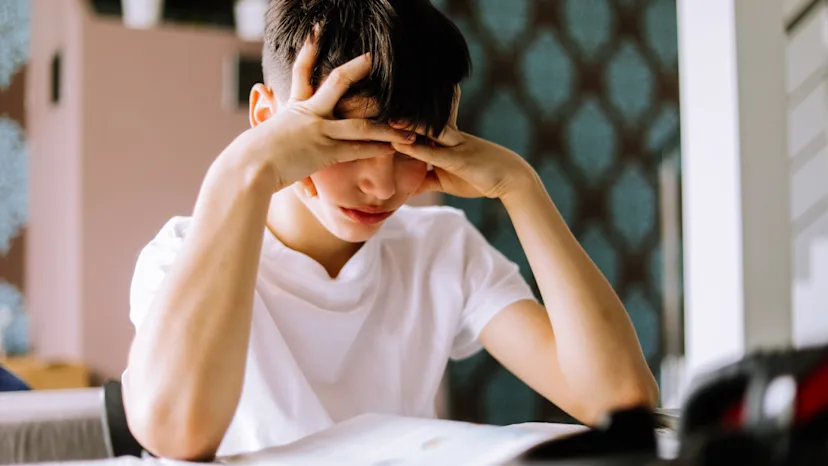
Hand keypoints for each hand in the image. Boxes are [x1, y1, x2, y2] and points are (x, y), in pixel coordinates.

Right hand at [226, 33, 415, 190]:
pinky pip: (357, 149)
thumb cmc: (251, 156)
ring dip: (386, 129)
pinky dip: (376, 149)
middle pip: (336, 83)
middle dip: (355, 69)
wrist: (249, 167)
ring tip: (408, 131)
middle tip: (371, 58)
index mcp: (292, 107)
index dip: (308, 50)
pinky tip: (394, 149)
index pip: (301, 72)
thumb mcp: (261, 132)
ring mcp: (319, 131)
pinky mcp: (325, 152)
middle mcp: (309, 113)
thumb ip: (272, 124)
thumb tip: (264, 113)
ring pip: (360, 125)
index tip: (317, 32)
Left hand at [389, 88, 536, 199]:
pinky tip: (398, 143)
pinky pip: (432, 152)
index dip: (400, 118)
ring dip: (403, 124)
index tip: (377, 108)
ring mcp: (453, 145)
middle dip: (398, 113)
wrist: (511, 179)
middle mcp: (447, 137)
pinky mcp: (458, 159)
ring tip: (379, 117)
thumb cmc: (480, 177)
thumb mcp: (447, 180)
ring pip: (424, 130)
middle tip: (372, 102)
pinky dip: (415, 148)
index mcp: (444, 139)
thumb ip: (426, 180)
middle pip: (420, 121)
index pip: (419, 124)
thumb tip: (406, 187)